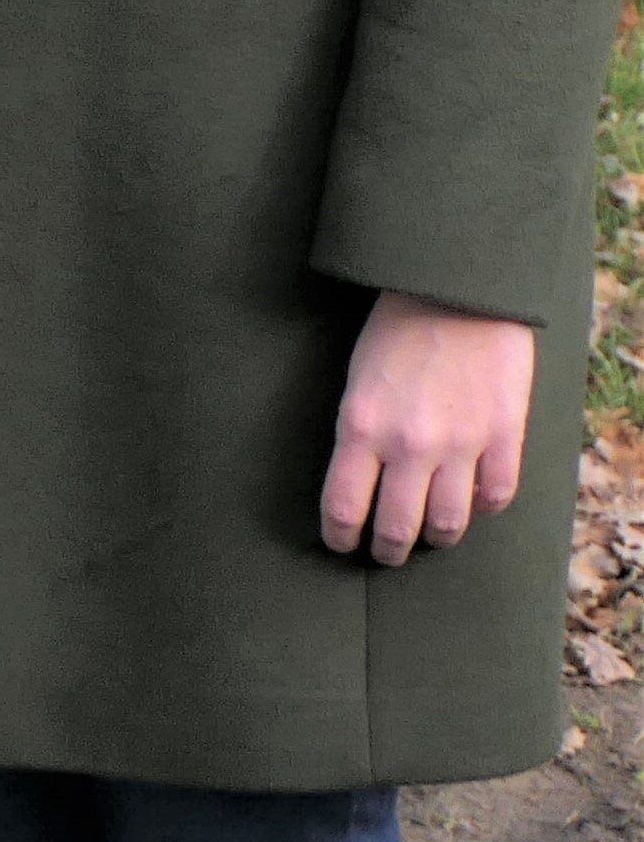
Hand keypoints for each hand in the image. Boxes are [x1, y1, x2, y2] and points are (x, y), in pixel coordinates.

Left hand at [321, 292, 535, 562]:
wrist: (456, 288)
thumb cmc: (395, 326)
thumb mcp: (356, 378)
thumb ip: (360, 431)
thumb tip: (361, 477)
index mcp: (360, 427)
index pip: (344, 507)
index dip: (339, 536)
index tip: (339, 544)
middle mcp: (408, 445)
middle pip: (397, 528)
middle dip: (387, 549)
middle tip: (385, 553)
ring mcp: (461, 444)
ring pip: (448, 523)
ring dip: (436, 536)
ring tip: (430, 535)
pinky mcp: (503, 436)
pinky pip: (496, 496)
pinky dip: (485, 505)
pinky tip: (475, 499)